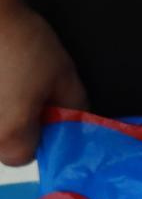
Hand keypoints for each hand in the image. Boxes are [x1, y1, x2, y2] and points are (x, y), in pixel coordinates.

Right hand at [0, 0, 83, 165]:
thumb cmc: (20, 42)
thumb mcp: (64, 76)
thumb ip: (74, 107)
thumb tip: (77, 122)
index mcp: (8, 136)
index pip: (26, 156)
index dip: (38, 134)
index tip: (45, 114)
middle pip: (2, 143)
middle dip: (18, 122)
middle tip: (28, 91)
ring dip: (3, 108)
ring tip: (10, 78)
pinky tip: (0, 74)